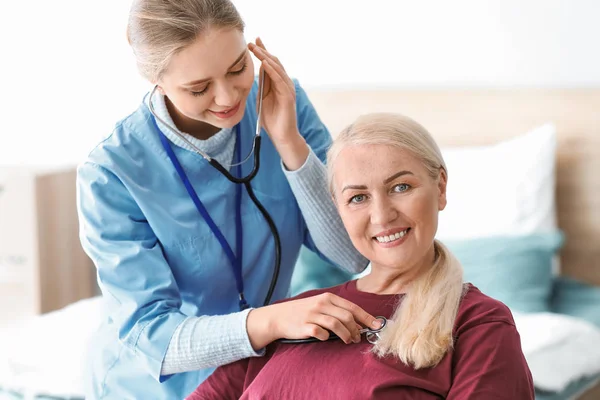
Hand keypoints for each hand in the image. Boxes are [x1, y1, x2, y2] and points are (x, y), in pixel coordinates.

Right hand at [246, 292, 381, 349]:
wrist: (278, 316)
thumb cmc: (303, 312)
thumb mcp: (320, 306)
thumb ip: (338, 312)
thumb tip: (359, 324)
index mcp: (328, 298)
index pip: (352, 307)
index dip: (366, 317)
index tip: (377, 326)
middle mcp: (321, 304)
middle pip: (347, 317)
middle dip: (356, 329)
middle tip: (357, 338)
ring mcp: (312, 315)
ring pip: (337, 325)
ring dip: (346, 335)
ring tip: (348, 341)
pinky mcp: (305, 326)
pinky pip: (321, 333)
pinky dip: (327, 337)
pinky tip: (326, 339)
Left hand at [248, 37, 298, 144]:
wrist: (281, 136)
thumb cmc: (271, 120)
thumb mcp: (262, 99)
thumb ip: (261, 87)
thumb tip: (256, 73)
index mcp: (277, 84)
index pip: (269, 64)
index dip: (262, 53)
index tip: (253, 42)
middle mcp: (284, 84)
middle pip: (274, 63)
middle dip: (263, 51)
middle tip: (252, 41)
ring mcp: (287, 89)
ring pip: (277, 69)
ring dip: (266, 58)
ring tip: (256, 49)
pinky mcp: (288, 96)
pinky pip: (279, 80)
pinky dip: (272, 71)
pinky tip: (264, 63)